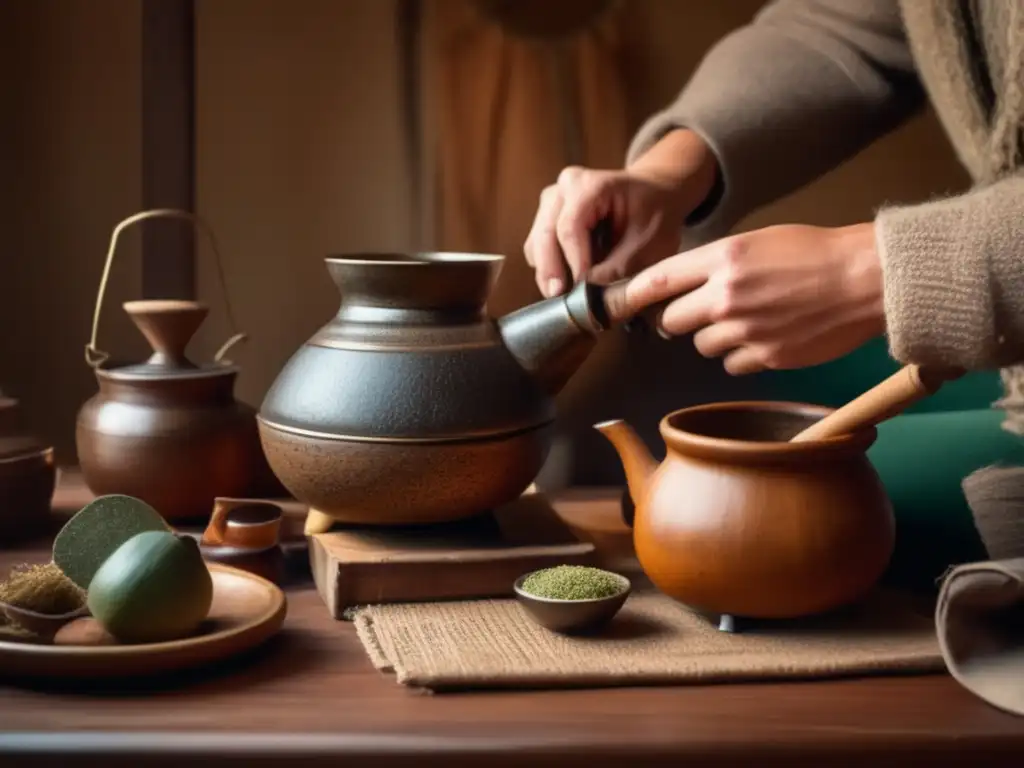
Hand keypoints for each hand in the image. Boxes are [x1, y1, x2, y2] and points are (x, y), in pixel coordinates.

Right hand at [523, 129, 718, 297]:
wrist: (654, 195)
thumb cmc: (655, 215)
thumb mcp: (648, 243)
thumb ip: (617, 267)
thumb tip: (586, 292)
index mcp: (591, 185)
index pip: (570, 227)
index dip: (573, 261)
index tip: (581, 289)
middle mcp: (565, 186)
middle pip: (545, 233)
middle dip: (551, 269)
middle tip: (558, 297)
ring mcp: (552, 199)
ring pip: (536, 242)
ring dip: (547, 270)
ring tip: (562, 295)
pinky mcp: (547, 215)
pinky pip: (537, 246)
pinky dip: (548, 266)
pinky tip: (565, 280)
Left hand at [623, 223, 885, 373]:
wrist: (865, 279)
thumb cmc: (815, 253)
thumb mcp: (758, 241)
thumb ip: (716, 263)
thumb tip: (680, 285)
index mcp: (723, 258)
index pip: (658, 280)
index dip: (634, 295)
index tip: (621, 303)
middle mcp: (727, 295)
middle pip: (671, 321)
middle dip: (681, 319)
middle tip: (703, 311)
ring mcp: (745, 329)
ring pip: (701, 346)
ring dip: (715, 337)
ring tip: (750, 319)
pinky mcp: (765, 356)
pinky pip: (731, 364)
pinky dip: (742, 355)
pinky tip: (766, 336)